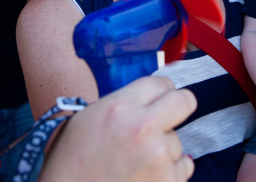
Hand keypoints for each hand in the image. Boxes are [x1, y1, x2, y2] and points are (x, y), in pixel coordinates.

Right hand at [39, 76, 196, 181]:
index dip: (160, 92)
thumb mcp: (88, 118)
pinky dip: (169, 171)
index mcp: (120, 106)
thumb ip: (123, 103)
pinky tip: (146, 174)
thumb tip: (153, 97)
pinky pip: (184, 166)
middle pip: (184, 101)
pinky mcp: (168, 181)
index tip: (159, 100)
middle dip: (178, 107)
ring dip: (164, 148)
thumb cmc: (71, 161)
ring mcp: (158, 156)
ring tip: (136, 161)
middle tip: (167, 119)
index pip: (161, 83)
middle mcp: (142, 127)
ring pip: (178, 140)